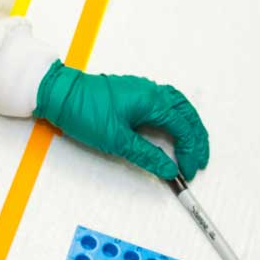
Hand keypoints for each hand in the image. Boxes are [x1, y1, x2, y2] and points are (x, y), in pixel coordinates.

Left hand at [32, 61, 208, 180]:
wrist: (60, 94)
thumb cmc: (83, 111)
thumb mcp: (117, 141)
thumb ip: (147, 156)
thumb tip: (168, 169)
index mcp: (152, 101)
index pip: (183, 128)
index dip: (190, 151)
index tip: (188, 170)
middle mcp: (152, 91)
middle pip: (187, 114)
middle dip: (197, 138)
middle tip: (200, 160)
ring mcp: (143, 89)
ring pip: (178, 105)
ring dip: (189, 125)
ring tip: (194, 145)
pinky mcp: (134, 92)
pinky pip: (165, 102)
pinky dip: (176, 117)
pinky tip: (174, 128)